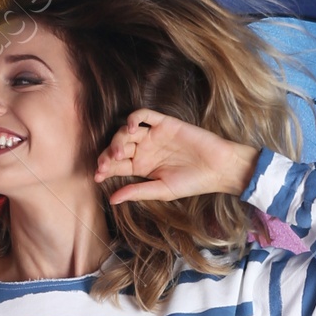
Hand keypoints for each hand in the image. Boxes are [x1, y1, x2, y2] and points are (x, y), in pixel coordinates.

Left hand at [95, 112, 258, 203]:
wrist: (217, 168)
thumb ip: (137, 191)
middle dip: (108, 155)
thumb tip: (112, 199)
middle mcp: (144, 150)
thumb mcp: (161, 190)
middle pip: (118, 147)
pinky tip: (130, 129)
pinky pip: (144, 116)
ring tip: (120, 152)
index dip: (105, 168)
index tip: (98, 176)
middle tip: (106, 164)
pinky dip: (133, 119)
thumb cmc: (192, 182)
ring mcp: (153, 135)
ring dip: (118, 139)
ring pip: (126, 132)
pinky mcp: (164, 123)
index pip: (116, 165)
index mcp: (141, 167)